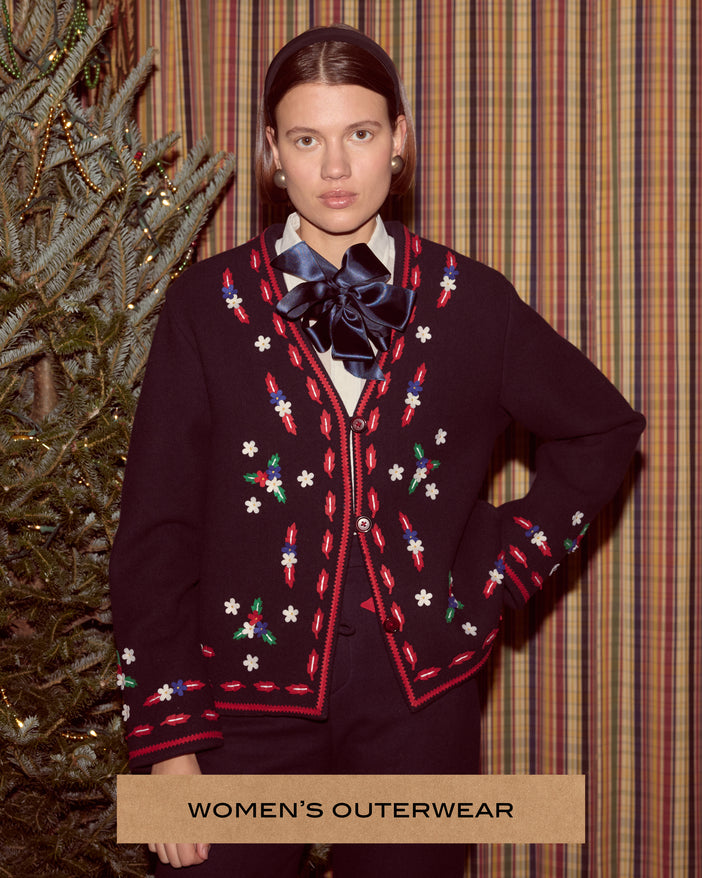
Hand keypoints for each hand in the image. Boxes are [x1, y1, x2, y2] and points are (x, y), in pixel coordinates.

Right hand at [149, 753, 209, 868]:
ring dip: (174, 853)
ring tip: (185, 841)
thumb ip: (205, 830)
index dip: (198, 858)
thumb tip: (203, 854)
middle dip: (188, 857)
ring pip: (162, 857)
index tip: (204, 850)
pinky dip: (162, 846)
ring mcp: (153, 825)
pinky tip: (171, 834)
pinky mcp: (147, 820)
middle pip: (175, 862)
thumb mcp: (204, 800)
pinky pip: (152, 846)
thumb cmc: (191, 778)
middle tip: (197, 845)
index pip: (187, 859)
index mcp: (180, 824)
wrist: (171, 759)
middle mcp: (164, 828)